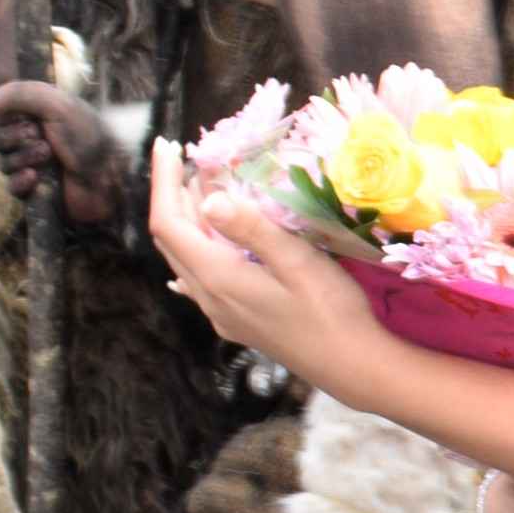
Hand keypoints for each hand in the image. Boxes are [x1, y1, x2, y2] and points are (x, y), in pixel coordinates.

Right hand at [0, 79, 126, 225]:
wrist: (110, 176)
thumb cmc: (89, 136)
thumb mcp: (57, 104)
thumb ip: (19, 94)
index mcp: (35, 115)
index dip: (5, 117)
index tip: (24, 117)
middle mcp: (31, 139)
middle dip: (14, 138)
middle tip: (41, 138)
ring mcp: (33, 166)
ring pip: (3, 163)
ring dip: (23, 158)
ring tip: (48, 157)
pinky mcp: (36, 191)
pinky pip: (11, 187)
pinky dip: (20, 181)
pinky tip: (35, 177)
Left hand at [148, 138, 373, 388]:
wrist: (352, 367)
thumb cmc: (332, 312)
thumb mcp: (298, 262)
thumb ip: (253, 228)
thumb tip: (209, 197)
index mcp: (217, 277)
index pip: (168, 222)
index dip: (161, 180)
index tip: (166, 145)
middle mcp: (209, 297)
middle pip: (171, 238)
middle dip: (172, 194)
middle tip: (187, 158)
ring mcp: (220, 313)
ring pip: (186, 257)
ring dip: (189, 218)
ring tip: (204, 185)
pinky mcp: (236, 321)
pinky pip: (199, 277)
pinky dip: (199, 246)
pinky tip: (208, 243)